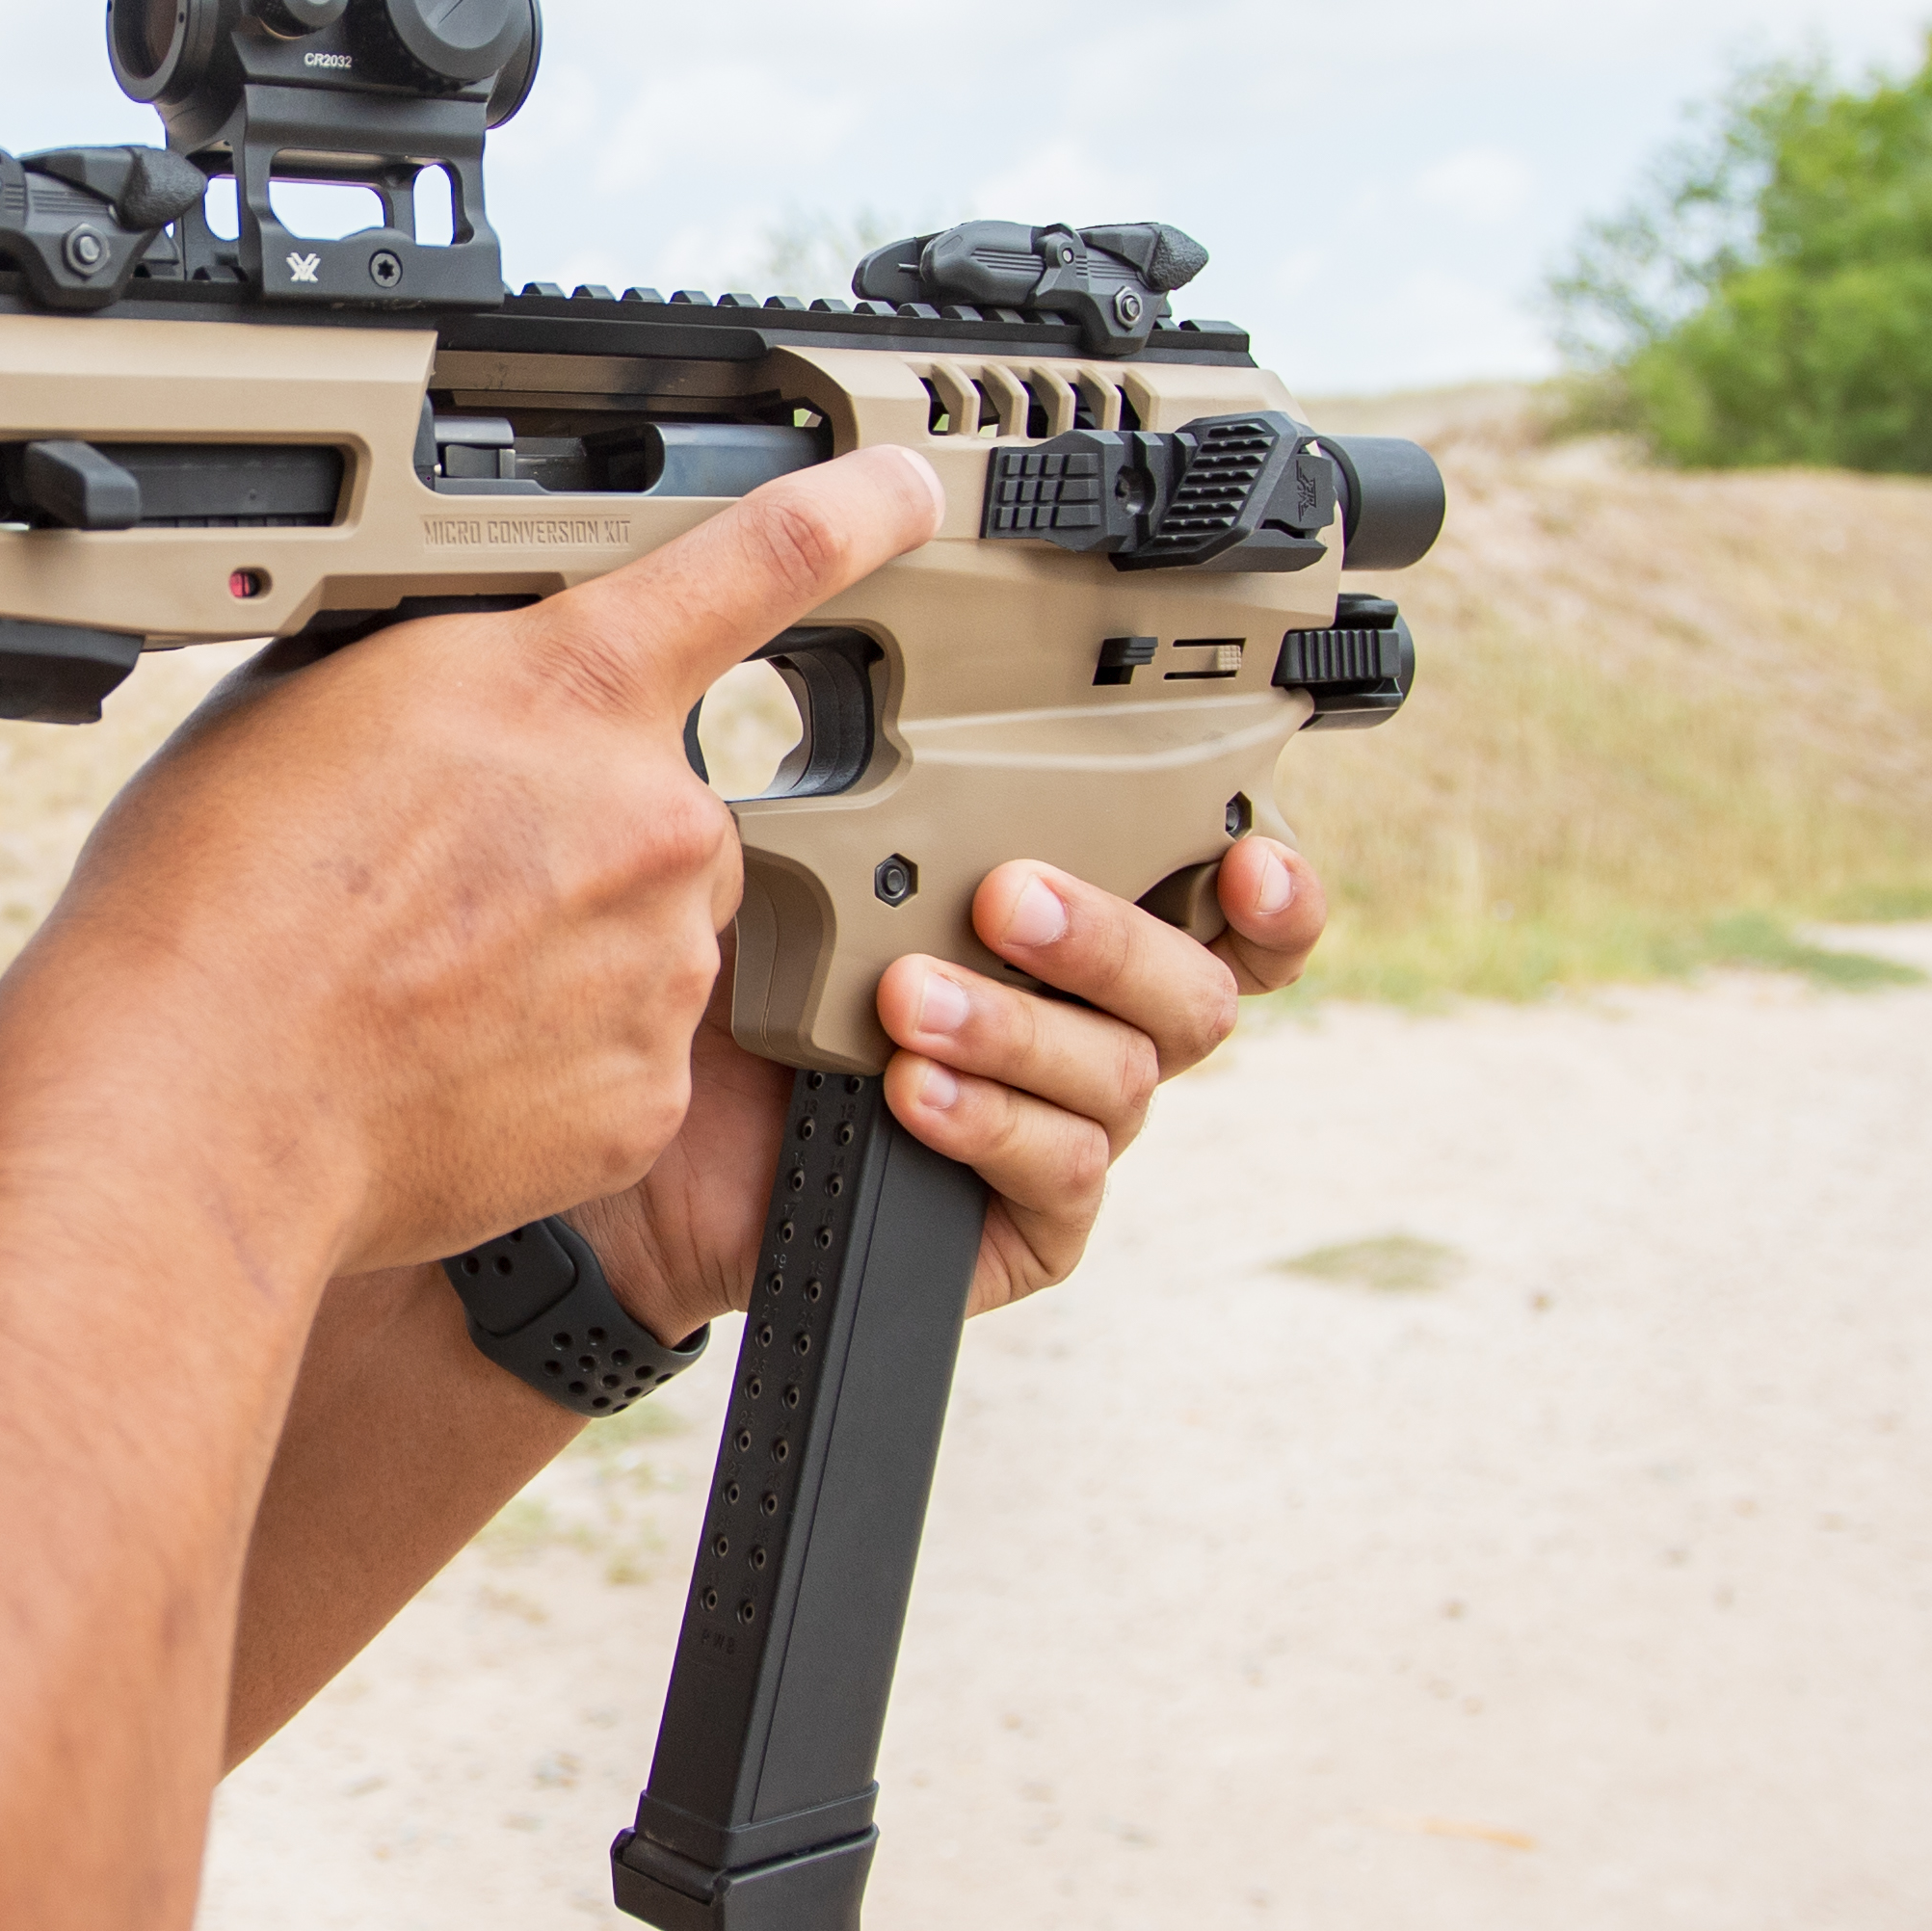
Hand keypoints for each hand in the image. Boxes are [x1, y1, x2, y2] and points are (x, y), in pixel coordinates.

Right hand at [23, 448, 950, 1282]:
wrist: (200, 1096)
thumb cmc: (218, 898)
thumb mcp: (317, 694)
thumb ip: (449, 667)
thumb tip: (468, 672)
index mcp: (565, 684)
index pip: (755, 563)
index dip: (850, 515)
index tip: (908, 493)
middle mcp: (649, 814)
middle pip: (664, 801)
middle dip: (576, 833)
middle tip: (437, 882)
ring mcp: (661, 963)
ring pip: (651, 934)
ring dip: (566, 948)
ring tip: (421, 981)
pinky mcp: (647, 1094)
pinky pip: (628, 1054)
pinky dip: (554, 1059)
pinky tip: (447, 1062)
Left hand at [587, 829, 1328, 1333]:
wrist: (655, 1145)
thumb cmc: (742, 984)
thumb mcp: (809, 867)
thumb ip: (894, 798)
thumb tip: (906, 702)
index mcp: (1081, 936)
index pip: (1231, 916)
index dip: (1275, 892)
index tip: (1249, 857)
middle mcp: (1098, 1033)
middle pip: (1197, 990)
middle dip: (1111, 938)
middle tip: (1006, 900)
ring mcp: (1072, 1131)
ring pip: (1123, 1078)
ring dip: (1019, 1028)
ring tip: (908, 1002)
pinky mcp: (1028, 1228)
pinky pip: (1059, 1173)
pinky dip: (991, 1122)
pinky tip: (912, 1094)